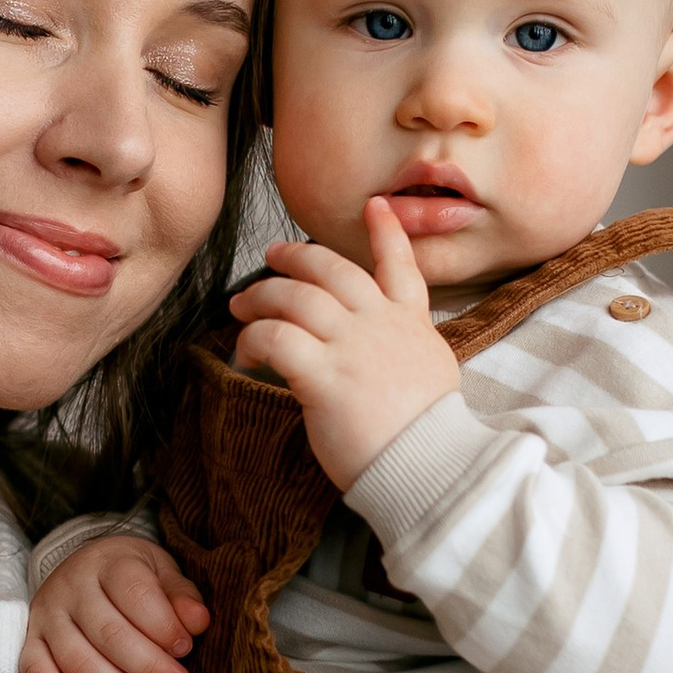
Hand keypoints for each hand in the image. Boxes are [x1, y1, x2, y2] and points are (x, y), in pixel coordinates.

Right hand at [21, 534, 208, 672]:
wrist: (85, 567)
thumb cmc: (132, 576)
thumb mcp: (161, 571)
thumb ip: (180, 595)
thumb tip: (198, 621)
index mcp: (108, 562)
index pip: (134, 593)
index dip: (163, 625)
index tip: (185, 648)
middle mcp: (71, 586)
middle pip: (108, 632)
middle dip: (147, 665)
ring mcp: (47, 615)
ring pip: (76, 659)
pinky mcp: (32, 641)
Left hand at [227, 200, 461, 490]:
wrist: (431, 467)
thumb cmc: (427, 438)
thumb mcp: (432, 378)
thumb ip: (403, 354)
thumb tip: (374, 356)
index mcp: (411, 326)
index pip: (401, 267)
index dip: (387, 233)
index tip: (374, 205)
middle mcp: (381, 326)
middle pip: (332, 270)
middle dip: (296, 257)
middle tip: (271, 256)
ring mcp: (353, 347)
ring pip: (296, 296)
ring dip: (261, 295)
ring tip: (239, 306)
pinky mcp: (324, 377)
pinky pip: (276, 338)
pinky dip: (253, 339)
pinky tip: (246, 354)